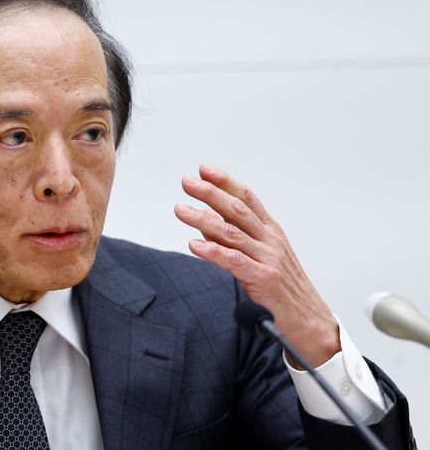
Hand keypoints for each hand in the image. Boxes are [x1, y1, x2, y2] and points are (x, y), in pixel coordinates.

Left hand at [174, 164, 339, 367]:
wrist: (311, 322)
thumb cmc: (284, 290)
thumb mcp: (261, 258)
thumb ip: (235, 240)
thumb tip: (207, 224)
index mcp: (270, 231)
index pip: (247, 198)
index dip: (225, 182)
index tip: (204, 169)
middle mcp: (270, 240)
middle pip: (237, 210)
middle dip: (209, 193)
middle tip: (187, 181)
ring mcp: (269, 258)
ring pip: (231, 232)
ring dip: (202, 218)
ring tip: (180, 209)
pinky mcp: (264, 279)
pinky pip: (234, 261)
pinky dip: (213, 252)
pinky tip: (194, 245)